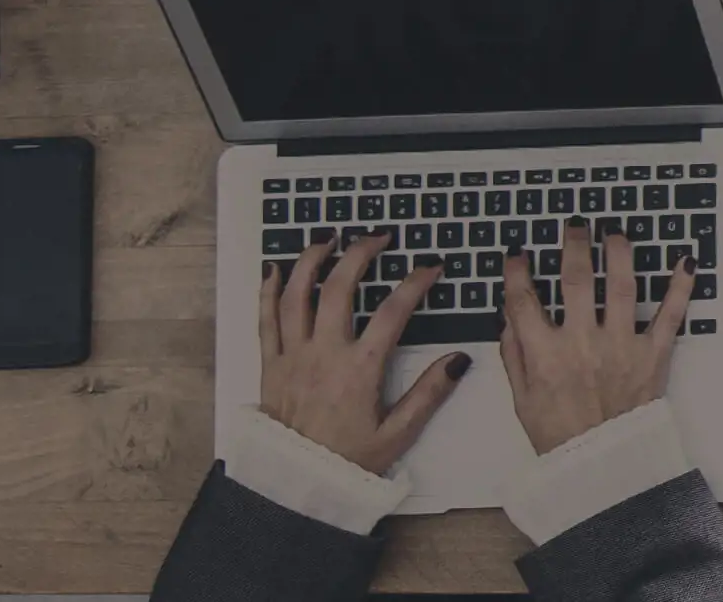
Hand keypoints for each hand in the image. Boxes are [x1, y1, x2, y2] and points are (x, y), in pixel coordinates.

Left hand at [258, 234, 467, 474]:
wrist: (295, 485)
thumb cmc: (347, 462)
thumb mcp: (398, 434)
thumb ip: (429, 394)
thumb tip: (457, 360)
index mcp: (359, 369)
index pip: (393, 312)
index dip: (415, 283)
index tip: (430, 267)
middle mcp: (323, 354)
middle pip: (340, 289)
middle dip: (360, 254)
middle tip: (378, 237)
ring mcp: (292, 356)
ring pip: (297, 295)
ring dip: (312, 260)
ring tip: (327, 239)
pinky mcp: (269, 365)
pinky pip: (265, 319)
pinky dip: (268, 290)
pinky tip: (275, 269)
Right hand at [499, 223, 693, 453]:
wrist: (604, 466)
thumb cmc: (562, 437)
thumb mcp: (522, 401)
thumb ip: (514, 356)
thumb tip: (508, 320)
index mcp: (545, 354)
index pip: (524, 301)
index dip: (517, 272)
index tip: (517, 254)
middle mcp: (582, 343)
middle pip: (576, 279)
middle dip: (573, 245)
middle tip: (575, 225)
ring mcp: (620, 345)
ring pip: (622, 285)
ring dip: (619, 251)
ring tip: (615, 232)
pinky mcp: (653, 354)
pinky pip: (670, 314)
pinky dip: (681, 286)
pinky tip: (685, 261)